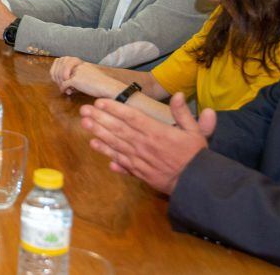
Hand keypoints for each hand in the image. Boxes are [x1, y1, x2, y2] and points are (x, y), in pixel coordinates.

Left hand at [53, 59, 123, 97]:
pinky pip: (64, 84)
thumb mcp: (89, 76)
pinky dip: (63, 89)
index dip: (57, 67)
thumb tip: (66, 82)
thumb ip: (78, 75)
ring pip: (59, 75)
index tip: (59, 77)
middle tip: (62, 84)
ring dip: (60, 83)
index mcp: (81, 62)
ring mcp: (77, 71)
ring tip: (67, 89)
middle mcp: (78, 65)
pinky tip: (69, 92)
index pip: (62, 59)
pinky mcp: (76, 79)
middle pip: (59, 65)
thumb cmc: (101, 85)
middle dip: (57, 75)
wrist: (109, 87)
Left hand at [79, 92, 214, 194]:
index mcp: (157, 132)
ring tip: (84, 123)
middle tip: (83, 110)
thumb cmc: (195, 156)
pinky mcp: (137, 170)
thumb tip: (177, 95)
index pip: (132, 117)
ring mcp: (139, 158)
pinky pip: (119, 159)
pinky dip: (106, 152)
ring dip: (98, 132)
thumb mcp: (195, 131)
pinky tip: (94, 144)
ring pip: (115, 143)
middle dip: (100, 118)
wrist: (195, 184)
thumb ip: (184, 113)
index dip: (114, 109)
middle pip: (118, 129)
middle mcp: (144, 144)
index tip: (100, 102)